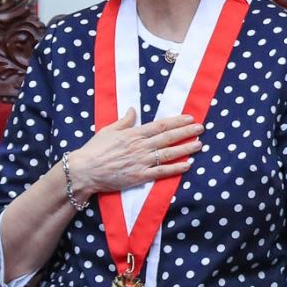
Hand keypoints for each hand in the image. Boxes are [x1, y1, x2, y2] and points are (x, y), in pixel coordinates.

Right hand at [67, 108, 203, 195]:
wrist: (85, 170)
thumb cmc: (94, 149)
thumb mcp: (108, 130)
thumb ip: (124, 121)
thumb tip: (132, 110)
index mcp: (133, 134)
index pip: (160, 125)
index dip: (177, 121)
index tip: (190, 117)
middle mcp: (140, 146)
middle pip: (168, 137)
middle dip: (186, 132)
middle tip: (201, 128)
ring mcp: (141, 162)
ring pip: (168, 154)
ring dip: (185, 148)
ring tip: (199, 144)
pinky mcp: (140, 176)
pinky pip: (162, 172)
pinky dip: (175, 168)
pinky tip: (187, 165)